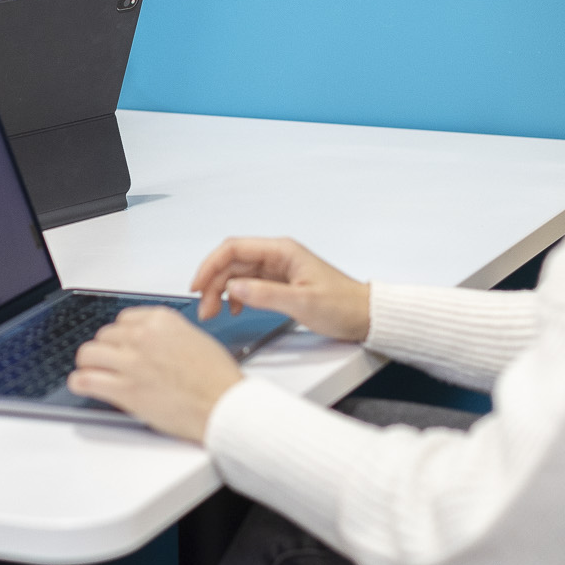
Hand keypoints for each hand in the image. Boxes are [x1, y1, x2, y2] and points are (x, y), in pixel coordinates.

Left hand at [69, 307, 243, 442]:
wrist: (225, 405)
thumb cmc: (217, 379)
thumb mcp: (195, 339)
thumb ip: (167, 336)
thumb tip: (150, 342)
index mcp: (161, 321)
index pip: (123, 320)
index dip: (120, 336)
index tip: (120, 345)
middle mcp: (143, 336)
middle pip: (104, 335)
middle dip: (106, 350)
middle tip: (110, 363)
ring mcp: (132, 362)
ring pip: (88, 354)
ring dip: (89, 364)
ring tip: (92, 373)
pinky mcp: (125, 389)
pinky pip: (86, 380)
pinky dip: (80, 383)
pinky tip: (83, 386)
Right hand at [188, 237, 370, 341]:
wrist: (365, 316)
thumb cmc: (343, 305)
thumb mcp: (303, 302)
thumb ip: (265, 294)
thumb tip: (234, 289)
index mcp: (282, 251)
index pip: (234, 249)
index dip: (211, 265)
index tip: (198, 285)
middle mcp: (277, 256)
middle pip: (232, 262)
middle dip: (213, 283)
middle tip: (205, 309)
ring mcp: (278, 270)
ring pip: (237, 274)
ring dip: (221, 291)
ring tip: (214, 312)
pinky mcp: (280, 284)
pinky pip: (248, 285)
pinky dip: (236, 296)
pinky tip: (235, 309)